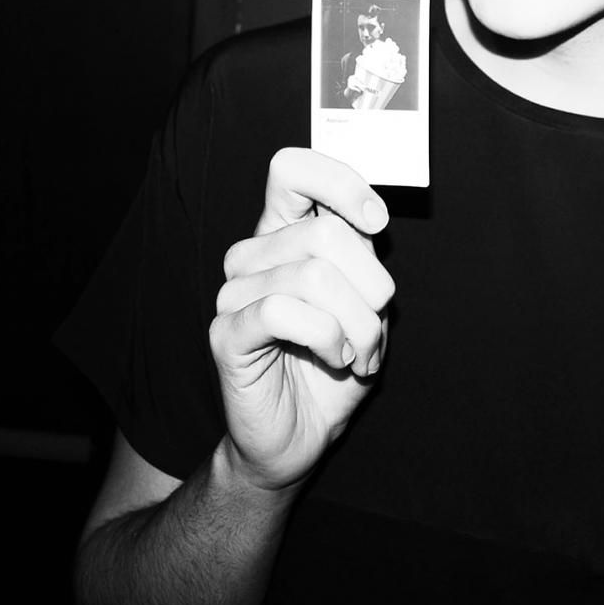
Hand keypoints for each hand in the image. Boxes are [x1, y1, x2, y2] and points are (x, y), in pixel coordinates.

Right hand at [210, 148, 393, 491]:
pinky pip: (283, 312)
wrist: (304, 434)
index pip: (293, 170)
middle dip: (372, 287)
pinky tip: (334, 358)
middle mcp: (254, 255)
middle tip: (377, 327)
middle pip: (324, 234)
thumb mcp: (365, 301)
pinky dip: (327, 337)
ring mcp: (234, 293)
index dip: (340, 184)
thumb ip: (361, 255)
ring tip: (360, 353)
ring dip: (358, 323)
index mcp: (285, 233)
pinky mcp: (226, 333)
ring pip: (313, 275)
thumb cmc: (336, 363)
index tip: (376, 222)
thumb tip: (368, 218)